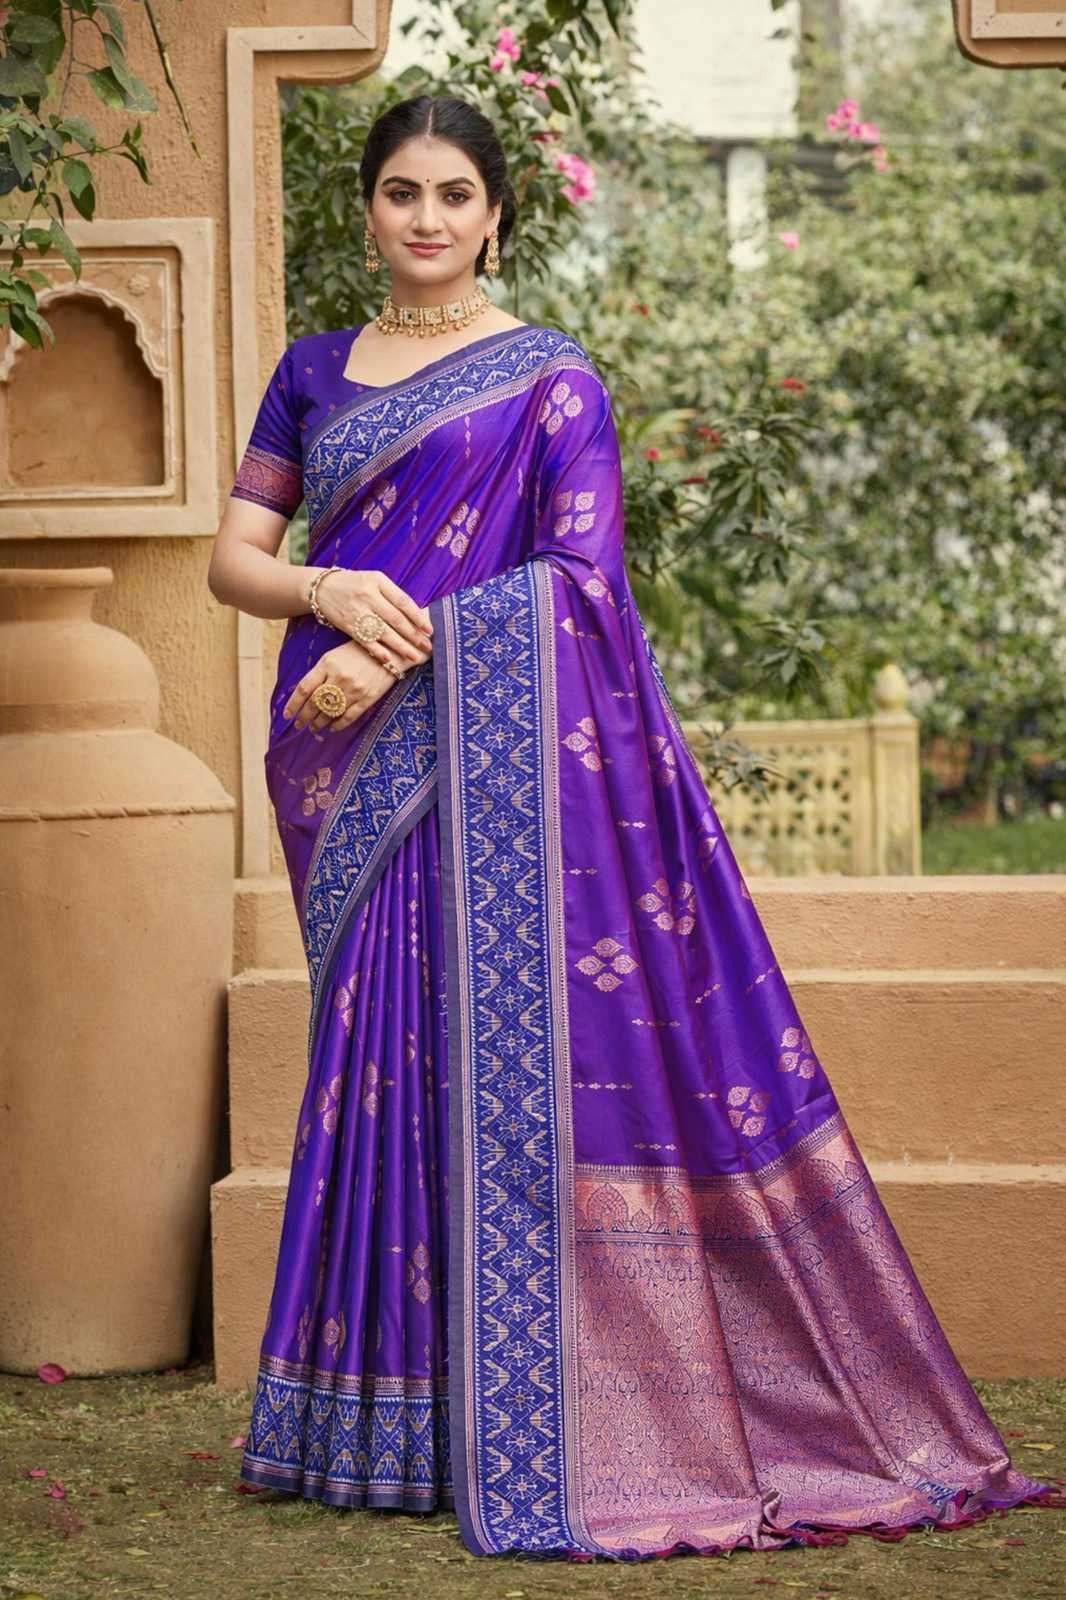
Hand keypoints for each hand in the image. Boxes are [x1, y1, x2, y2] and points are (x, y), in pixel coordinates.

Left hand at [283, 641, 409, 733]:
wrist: (390, 651)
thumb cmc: (358, 651)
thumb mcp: (334, 655)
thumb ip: (319, 672)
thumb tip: (305, 693)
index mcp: (328, 664)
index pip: (304, 688)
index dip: (293, 704)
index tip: (287, 715)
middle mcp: (339, 678)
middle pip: (315, 703)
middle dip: (304, 717)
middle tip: (298, 725)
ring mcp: (354, 689)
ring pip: (331, 712)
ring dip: (319, 723)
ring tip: (314, 728)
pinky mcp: (367, 698)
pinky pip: (349, 717)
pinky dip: (338, 725)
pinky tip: (332, 728)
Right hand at [312, 566, 432, 673]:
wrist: (322, 588)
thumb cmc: (354, 584)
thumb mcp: (374, 580)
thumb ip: (392, 594)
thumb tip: (417, 615)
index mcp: (378, 581)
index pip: (403, 601)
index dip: (418, 617)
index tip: (430, 630)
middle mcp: (369, 595)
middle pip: (396, 618)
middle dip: (414, 635)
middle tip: (428, 646)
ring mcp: (357, 610)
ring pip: (383, 631)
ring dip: (401, 646)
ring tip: (415, 656)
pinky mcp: (347, 624)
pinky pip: (365, 640)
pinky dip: (378, 650)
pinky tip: (389, 659)